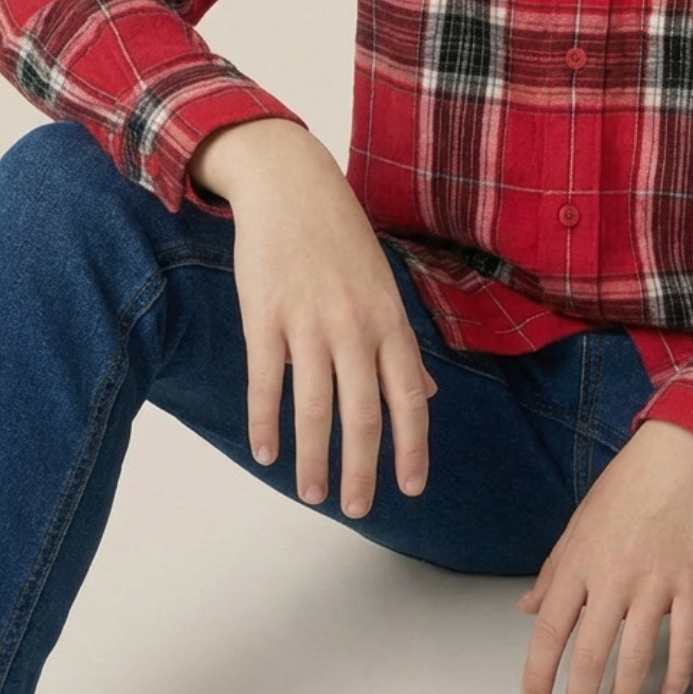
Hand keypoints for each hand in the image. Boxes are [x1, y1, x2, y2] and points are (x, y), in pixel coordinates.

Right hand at [190, 118, 438, 515]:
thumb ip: (401, 345)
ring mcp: (309, 321)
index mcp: (389, 319)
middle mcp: (355, 325)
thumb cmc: (340, 236)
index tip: (411, 489)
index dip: (412, 447)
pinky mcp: (265, 315)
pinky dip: (265, 422)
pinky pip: (266, 380)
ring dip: (314, 458)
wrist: (290, 183)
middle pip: (364, 413)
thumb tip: (427, 396)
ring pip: (315, 406)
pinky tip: (265, 453)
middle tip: (357, 510)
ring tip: (313, 493)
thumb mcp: (384, 285)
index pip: (409, 396)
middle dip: (363, 469)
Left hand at [516, 418, 692, 693]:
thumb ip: (554, 569)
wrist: (683, 449)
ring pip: (636, 656)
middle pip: (591, 653)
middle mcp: (614, 575)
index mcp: (580, 559)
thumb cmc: (629, 481)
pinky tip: (671, 692)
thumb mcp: (580, 520)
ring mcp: (655, 580)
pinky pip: (685, 639)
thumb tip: (528, 607)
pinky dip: (678, 671)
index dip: (540, 670)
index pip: (551, 627)